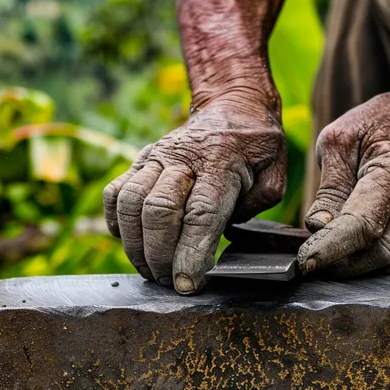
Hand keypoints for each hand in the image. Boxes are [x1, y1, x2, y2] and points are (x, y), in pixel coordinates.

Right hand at [103, 93, 285, 292]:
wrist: (232, 106)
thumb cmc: (256, 147)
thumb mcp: (274, 174)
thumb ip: (254, 206)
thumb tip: (223, 231)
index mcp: (221, 162)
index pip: (200, 213)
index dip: (190, 252)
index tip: (187, 283)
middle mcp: (182, 158)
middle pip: (158, 211)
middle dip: (161, 256)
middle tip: (172, 283)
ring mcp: (156, 157)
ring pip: (130, 203)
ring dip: (136, 247)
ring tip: (152, 272)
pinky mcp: (139, 161)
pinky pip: (115, 194)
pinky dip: (117, 224)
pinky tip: (132, 243)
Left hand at [298, 89, 389, 276]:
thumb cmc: (373, 126)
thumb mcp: (339, 142)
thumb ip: (329, 188)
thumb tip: (317, 227)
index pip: (361, 224)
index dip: (332, 247)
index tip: (306, 260)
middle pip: (376, 251)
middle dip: (340, 262)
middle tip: (310, 256)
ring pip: (387, 260)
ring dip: (354, 266)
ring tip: (326, 253)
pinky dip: (369, 260)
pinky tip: (348, 251)